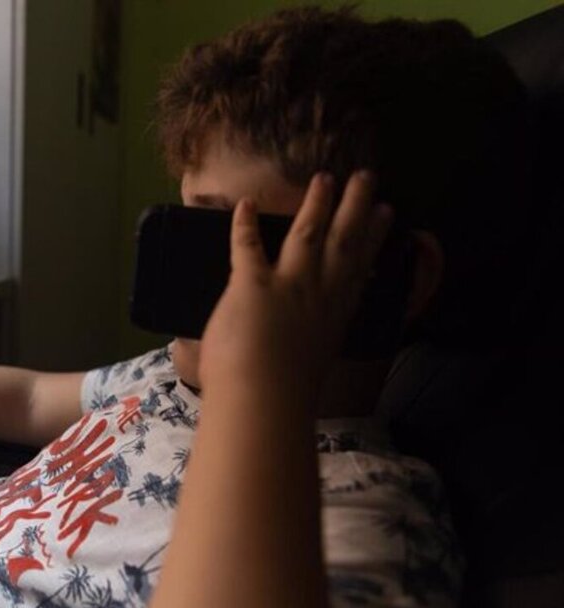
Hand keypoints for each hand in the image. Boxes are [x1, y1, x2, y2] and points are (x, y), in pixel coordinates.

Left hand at [199, 171, 393, 400]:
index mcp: (335, 316)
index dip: (374, 238)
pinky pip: (248, 246)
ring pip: (308, 234)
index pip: (359, 270)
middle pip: (344, 242)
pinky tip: (246, 205)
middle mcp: (319, 295)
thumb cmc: (283, 396)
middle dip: (356, 207)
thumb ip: (305, 347)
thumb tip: (297, 348)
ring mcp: (289, 287)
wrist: (263, 403)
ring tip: (326, 178)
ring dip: (318, 203)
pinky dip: (244, 224)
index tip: (388, 214)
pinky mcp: (252, 285)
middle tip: (367, 177)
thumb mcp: (309, 366)